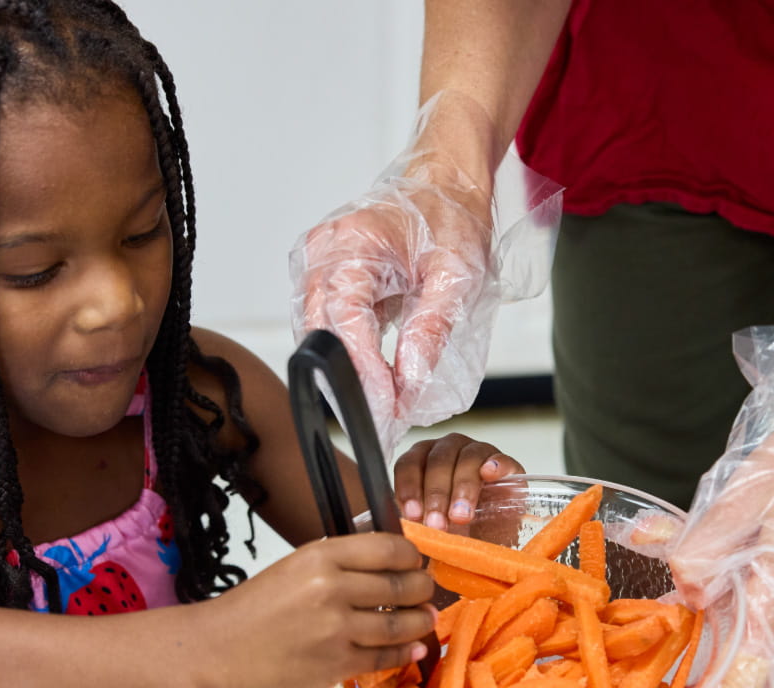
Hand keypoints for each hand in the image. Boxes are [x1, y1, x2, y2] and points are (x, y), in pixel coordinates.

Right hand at [212, 533, 435, 687]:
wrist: (215, 651)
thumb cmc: (252, 607)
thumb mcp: (295, 567)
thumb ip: (340, 564)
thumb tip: (391, 566)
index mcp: (320, 556)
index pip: (390, 548)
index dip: (412, 556)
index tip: (414, 563)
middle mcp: (332, 588)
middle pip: (403, 585)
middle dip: (423, 589)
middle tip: (426, 592)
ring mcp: (336, 629)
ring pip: (401, 624)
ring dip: (421, 622)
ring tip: (426, 619)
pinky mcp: (336, 664)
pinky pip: (385, 657)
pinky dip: (405, 653)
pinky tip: (413, 649)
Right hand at [292, 170, 492, 454]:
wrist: (443, 179)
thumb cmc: (451, 213)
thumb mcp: (457, 273)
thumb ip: (432, 328)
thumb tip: (410, 382)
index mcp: (353, 243)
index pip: (346, 322)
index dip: (364, 372)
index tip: (387, 407)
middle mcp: (323, 252)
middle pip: (322, 334)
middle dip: (353, 383)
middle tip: (386, 421)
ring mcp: (317, 263)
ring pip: (318, 335)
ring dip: (348, 372)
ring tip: (384, 404)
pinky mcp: (323, 275)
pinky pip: (326, 324)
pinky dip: (349, 353)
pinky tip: (376, 375)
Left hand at [392, 432, 522, 528]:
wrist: (488, 534)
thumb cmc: (454, 527)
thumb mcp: (430, 526)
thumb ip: (416, 523)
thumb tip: (404, 535)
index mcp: (422, 460)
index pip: (409, 464)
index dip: (409, 487)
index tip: (412, 514)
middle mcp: (447, 450)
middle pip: (437, 461)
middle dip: (436, 495)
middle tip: (437, 523)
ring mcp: (477, 452)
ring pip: (466, 458)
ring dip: (462, 487)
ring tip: (460, 515)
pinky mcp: (506, 464)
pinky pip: (500, 458)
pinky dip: (495, 465)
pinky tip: (489, 475)